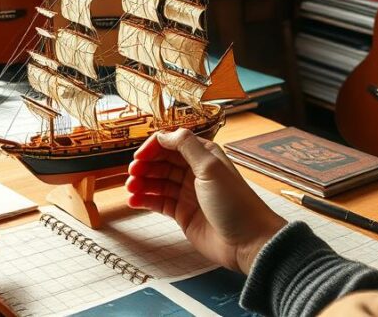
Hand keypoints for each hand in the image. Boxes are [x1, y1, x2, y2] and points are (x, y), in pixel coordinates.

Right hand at [126, 129, 284, 273]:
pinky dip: (144, 200)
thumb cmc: (235, 204)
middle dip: (144, 166)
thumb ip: (186, 146)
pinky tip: (134, 202)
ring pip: (157, 182)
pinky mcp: (182, 213)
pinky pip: (158, 202)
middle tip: (131, 175)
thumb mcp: (211, 167)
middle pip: (161, 162)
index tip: (138, 157)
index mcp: (203, 156)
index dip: (152, 148)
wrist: (248, 242)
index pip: (171, 143)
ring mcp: (187, 193)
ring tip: (130, 189)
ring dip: (142, 183)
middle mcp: (194, 172)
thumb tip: (164, 134)